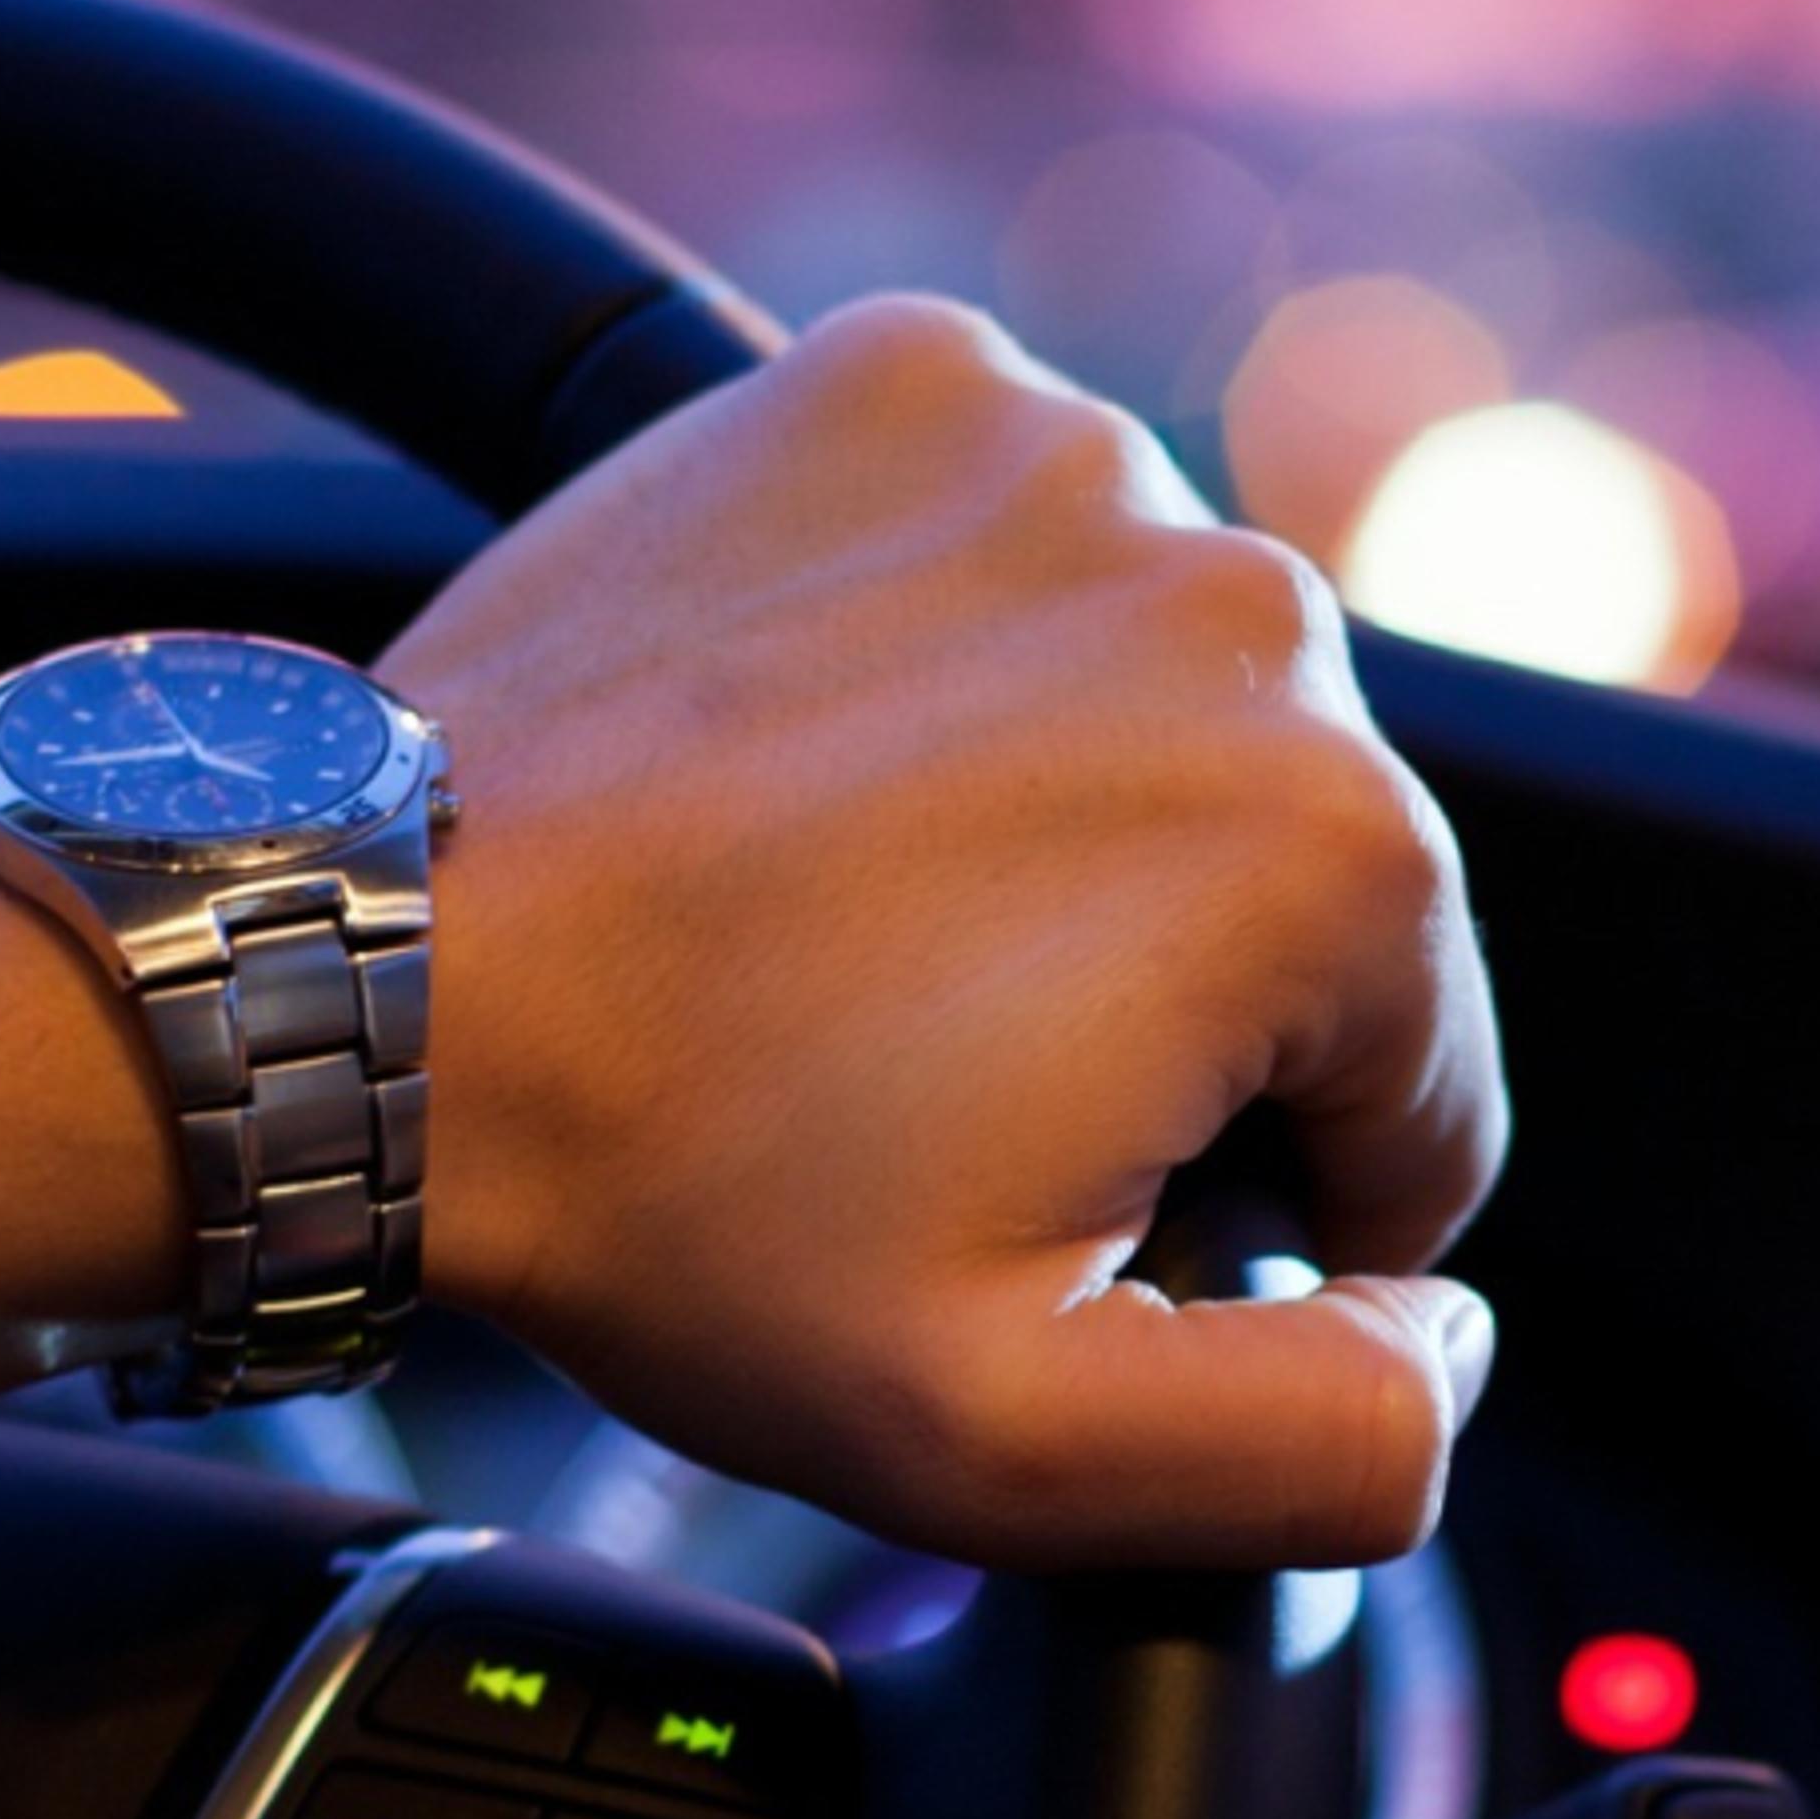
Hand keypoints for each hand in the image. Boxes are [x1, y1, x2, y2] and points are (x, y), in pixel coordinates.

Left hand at [0, 295, 1502, 1564]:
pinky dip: (941, 640)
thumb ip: (1330, 1437)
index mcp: (1335, 850)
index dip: (1246, 1198)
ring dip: (1056, 805)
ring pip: (1157, 698)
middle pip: (1296, 875)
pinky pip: (1008, 540)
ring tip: (840, 913)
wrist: (369, 974)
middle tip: (908, 1065)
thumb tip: (1450, 1331)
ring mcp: (1063, 454)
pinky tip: (808, 758)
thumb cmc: (667, 1191)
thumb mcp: (1022, 1440)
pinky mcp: (904, 378)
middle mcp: (1243, 601)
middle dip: (1153, 991)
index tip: (1040, 1191)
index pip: (1415, 1088)